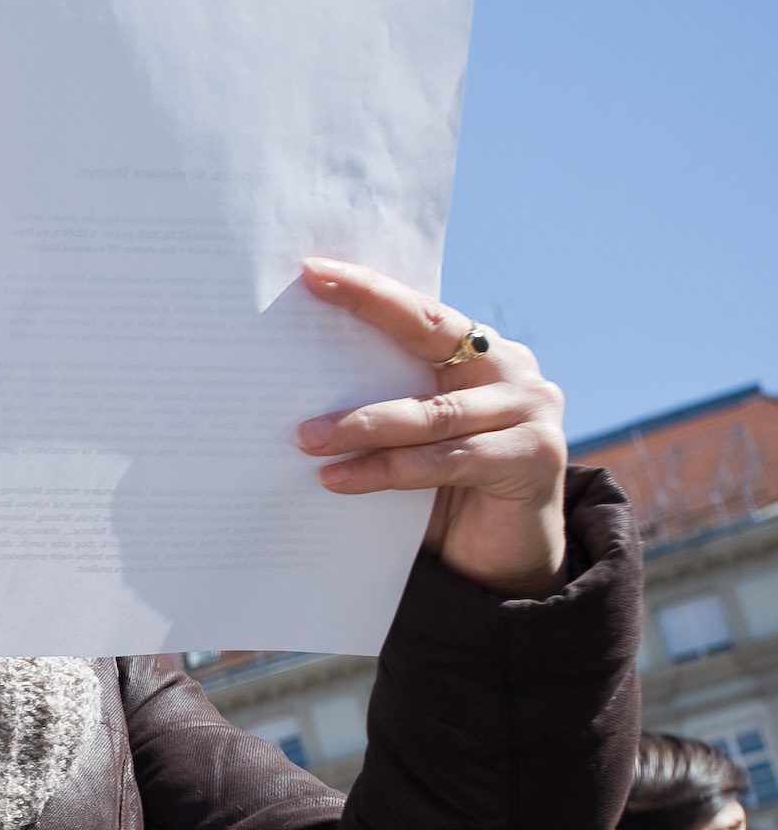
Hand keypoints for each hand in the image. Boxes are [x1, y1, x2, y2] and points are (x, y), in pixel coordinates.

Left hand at [294, 259, 570, 596]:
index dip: (369, 290)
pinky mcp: (535, 456)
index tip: (313, 271)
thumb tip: (293, 384)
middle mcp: (510, 368)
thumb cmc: (442, 493)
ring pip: (430, 413)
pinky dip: (389, 470)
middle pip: (430, 334)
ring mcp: (530, 409)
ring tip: (304, 438)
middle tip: (300, 311)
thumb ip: (385, 402)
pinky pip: (446, 459)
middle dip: (366, 312)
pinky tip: (338, 479)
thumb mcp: (411, 439)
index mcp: (478, 352)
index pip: (419, 311)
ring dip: (361, 425)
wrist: (501, 558)